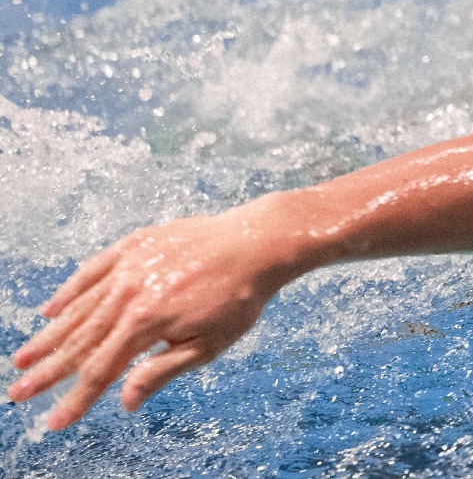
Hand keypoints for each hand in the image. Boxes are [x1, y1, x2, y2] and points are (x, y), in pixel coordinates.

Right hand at [7, 210, 289, 428]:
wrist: (256, 242)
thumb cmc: (238, 298)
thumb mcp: (208, 345)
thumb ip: (161, 371)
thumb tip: (124, 402)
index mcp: (146, 323)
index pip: (100, 370)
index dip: (76, 399)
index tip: (54, 421)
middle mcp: (128, 294)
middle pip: (79, 341)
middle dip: (47, 371)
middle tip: (18, 393)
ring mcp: (128, 267)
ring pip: (79, 308)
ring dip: (49, 336)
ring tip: (24, 359)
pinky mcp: (134, 245)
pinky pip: (92, 271)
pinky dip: (69, 291)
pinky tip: (51, 310)